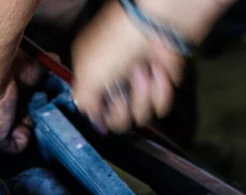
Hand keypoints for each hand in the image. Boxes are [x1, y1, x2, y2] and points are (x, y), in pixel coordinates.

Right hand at [71, 0, 184, 132]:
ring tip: (142, 72)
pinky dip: (159, 90)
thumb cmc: (116, 44)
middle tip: (122, 95)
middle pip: (117, 117)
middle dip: (121, 109)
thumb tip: (92, 117)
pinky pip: (160, 104)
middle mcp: (114, 81)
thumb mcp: (87, 74)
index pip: (94, 108)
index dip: (99, 116)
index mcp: (92, 75)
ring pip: (140, 113)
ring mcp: (139, 82)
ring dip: (141, 95)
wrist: (154, 25)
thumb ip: (84, 102)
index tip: (103, 117)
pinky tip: (156, 73)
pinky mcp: (161, 82)